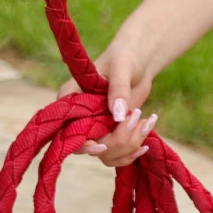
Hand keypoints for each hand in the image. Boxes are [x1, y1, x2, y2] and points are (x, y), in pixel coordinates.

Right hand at [64, 44, 160, 168]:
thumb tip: (117, 116)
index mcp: (73, 97)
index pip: (65, 127)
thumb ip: (118, 90)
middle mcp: (80, 116)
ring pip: (105, 153)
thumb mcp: (122, 69)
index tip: (102, 145)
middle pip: (88, 145)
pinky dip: (132, 151)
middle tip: (137, 118)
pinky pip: (116, 154)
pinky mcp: (110, 134)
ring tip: (147, 123)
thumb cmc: (124, 58)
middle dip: (116, 142)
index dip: (81, 142)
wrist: (139, 64)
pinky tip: (146, 138)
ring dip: (128, 146)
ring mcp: (96, 127)